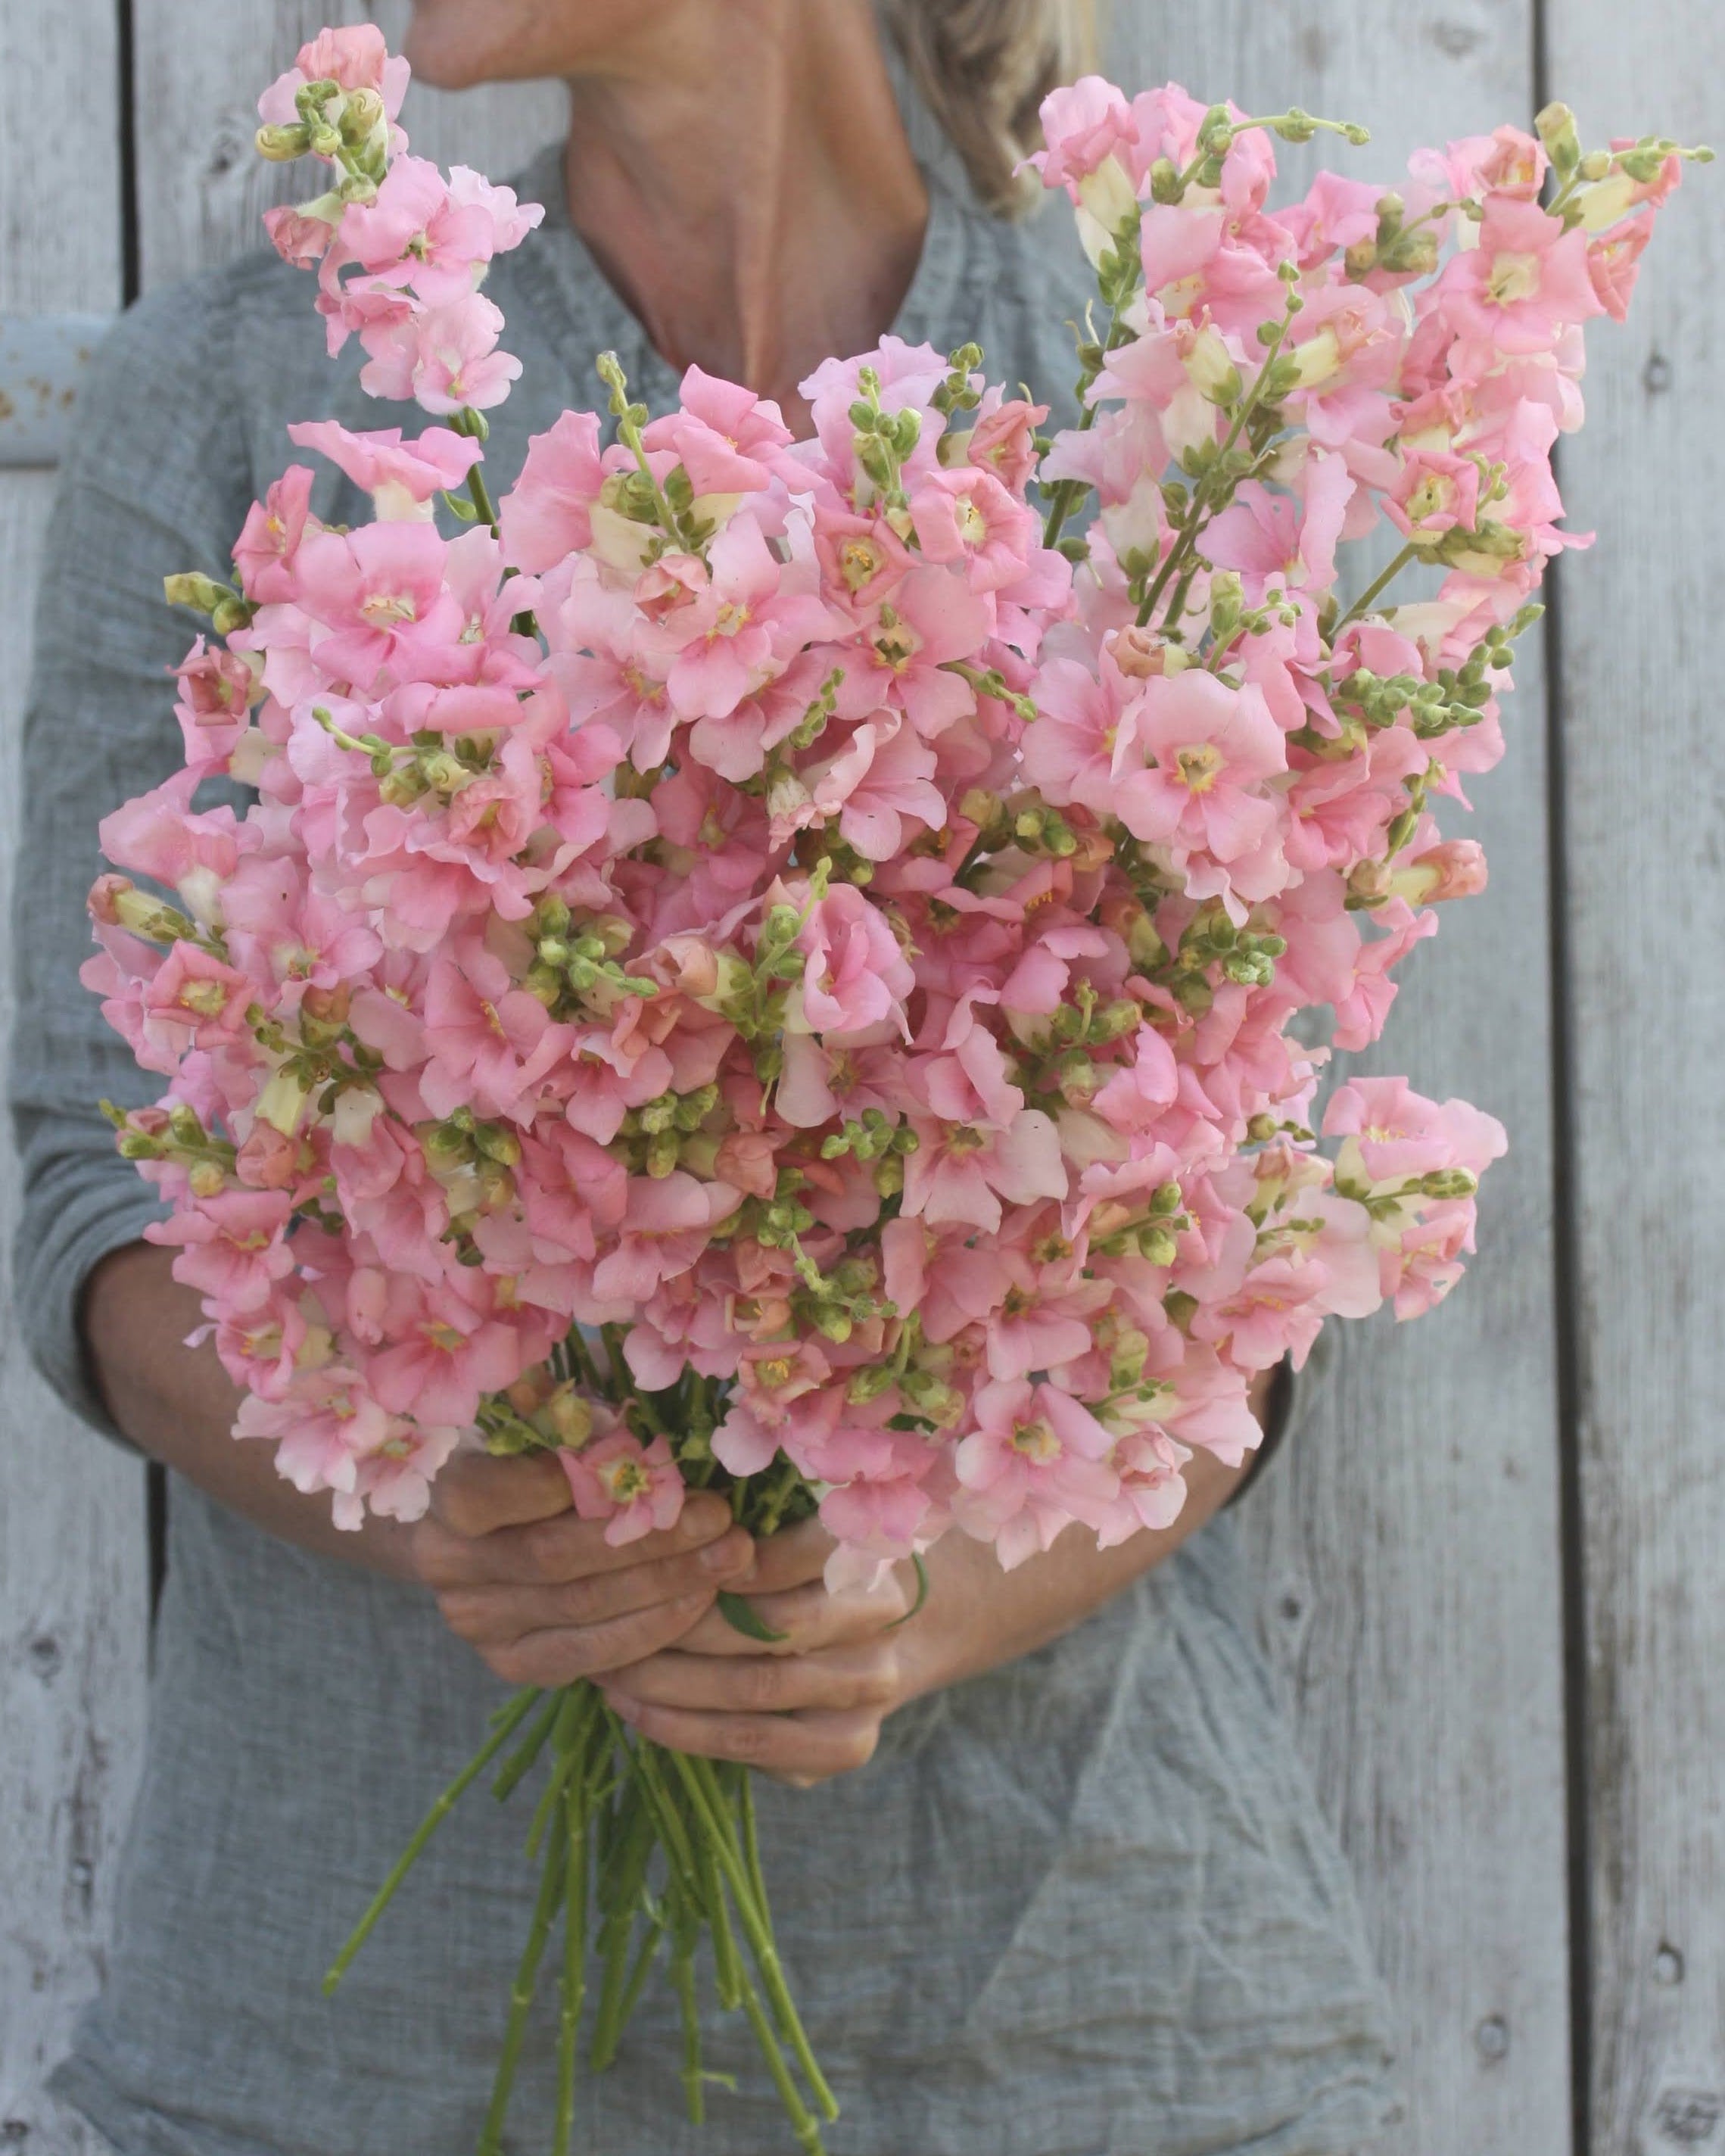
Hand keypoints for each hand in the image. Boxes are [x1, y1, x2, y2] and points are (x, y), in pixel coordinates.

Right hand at [411, 1451, 756, 1687]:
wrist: (488, 1533)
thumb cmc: (532, 1459)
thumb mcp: (544, 1427)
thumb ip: (576, 1426)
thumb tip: (634, 1425)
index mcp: (446, 1496)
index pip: (490, 1494)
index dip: (560, 1482)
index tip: (638, 1462)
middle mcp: (449, 1566)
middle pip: (552, 1556)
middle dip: (648, 1537)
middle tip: (721, 1517)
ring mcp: (478, 1622)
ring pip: (579, 1608)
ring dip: (665, 1583)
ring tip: (729, 1558)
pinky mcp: (512, 1662)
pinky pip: (587, 1655)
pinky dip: (648, 1629)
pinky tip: (699, 1602)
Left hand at [597, 1518, 924, 1785]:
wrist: (874, 1641)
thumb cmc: (805, 1571)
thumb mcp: (790, 1530)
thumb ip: (746, 1528)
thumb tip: (653, 1526)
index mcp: (871, 1552)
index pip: (801, 1553)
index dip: (727, 1560)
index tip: (662, 1558)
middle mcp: (880, 1622)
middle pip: (771, 1626)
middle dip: (681, 1625)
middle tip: (613, 1619)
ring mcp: (870, 1689)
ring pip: (753, 1691)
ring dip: (669, 1683)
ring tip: (610, 1671)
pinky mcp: (846, 1745)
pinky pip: (753, 1745)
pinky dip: (685, 1731)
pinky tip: (637, 1711)